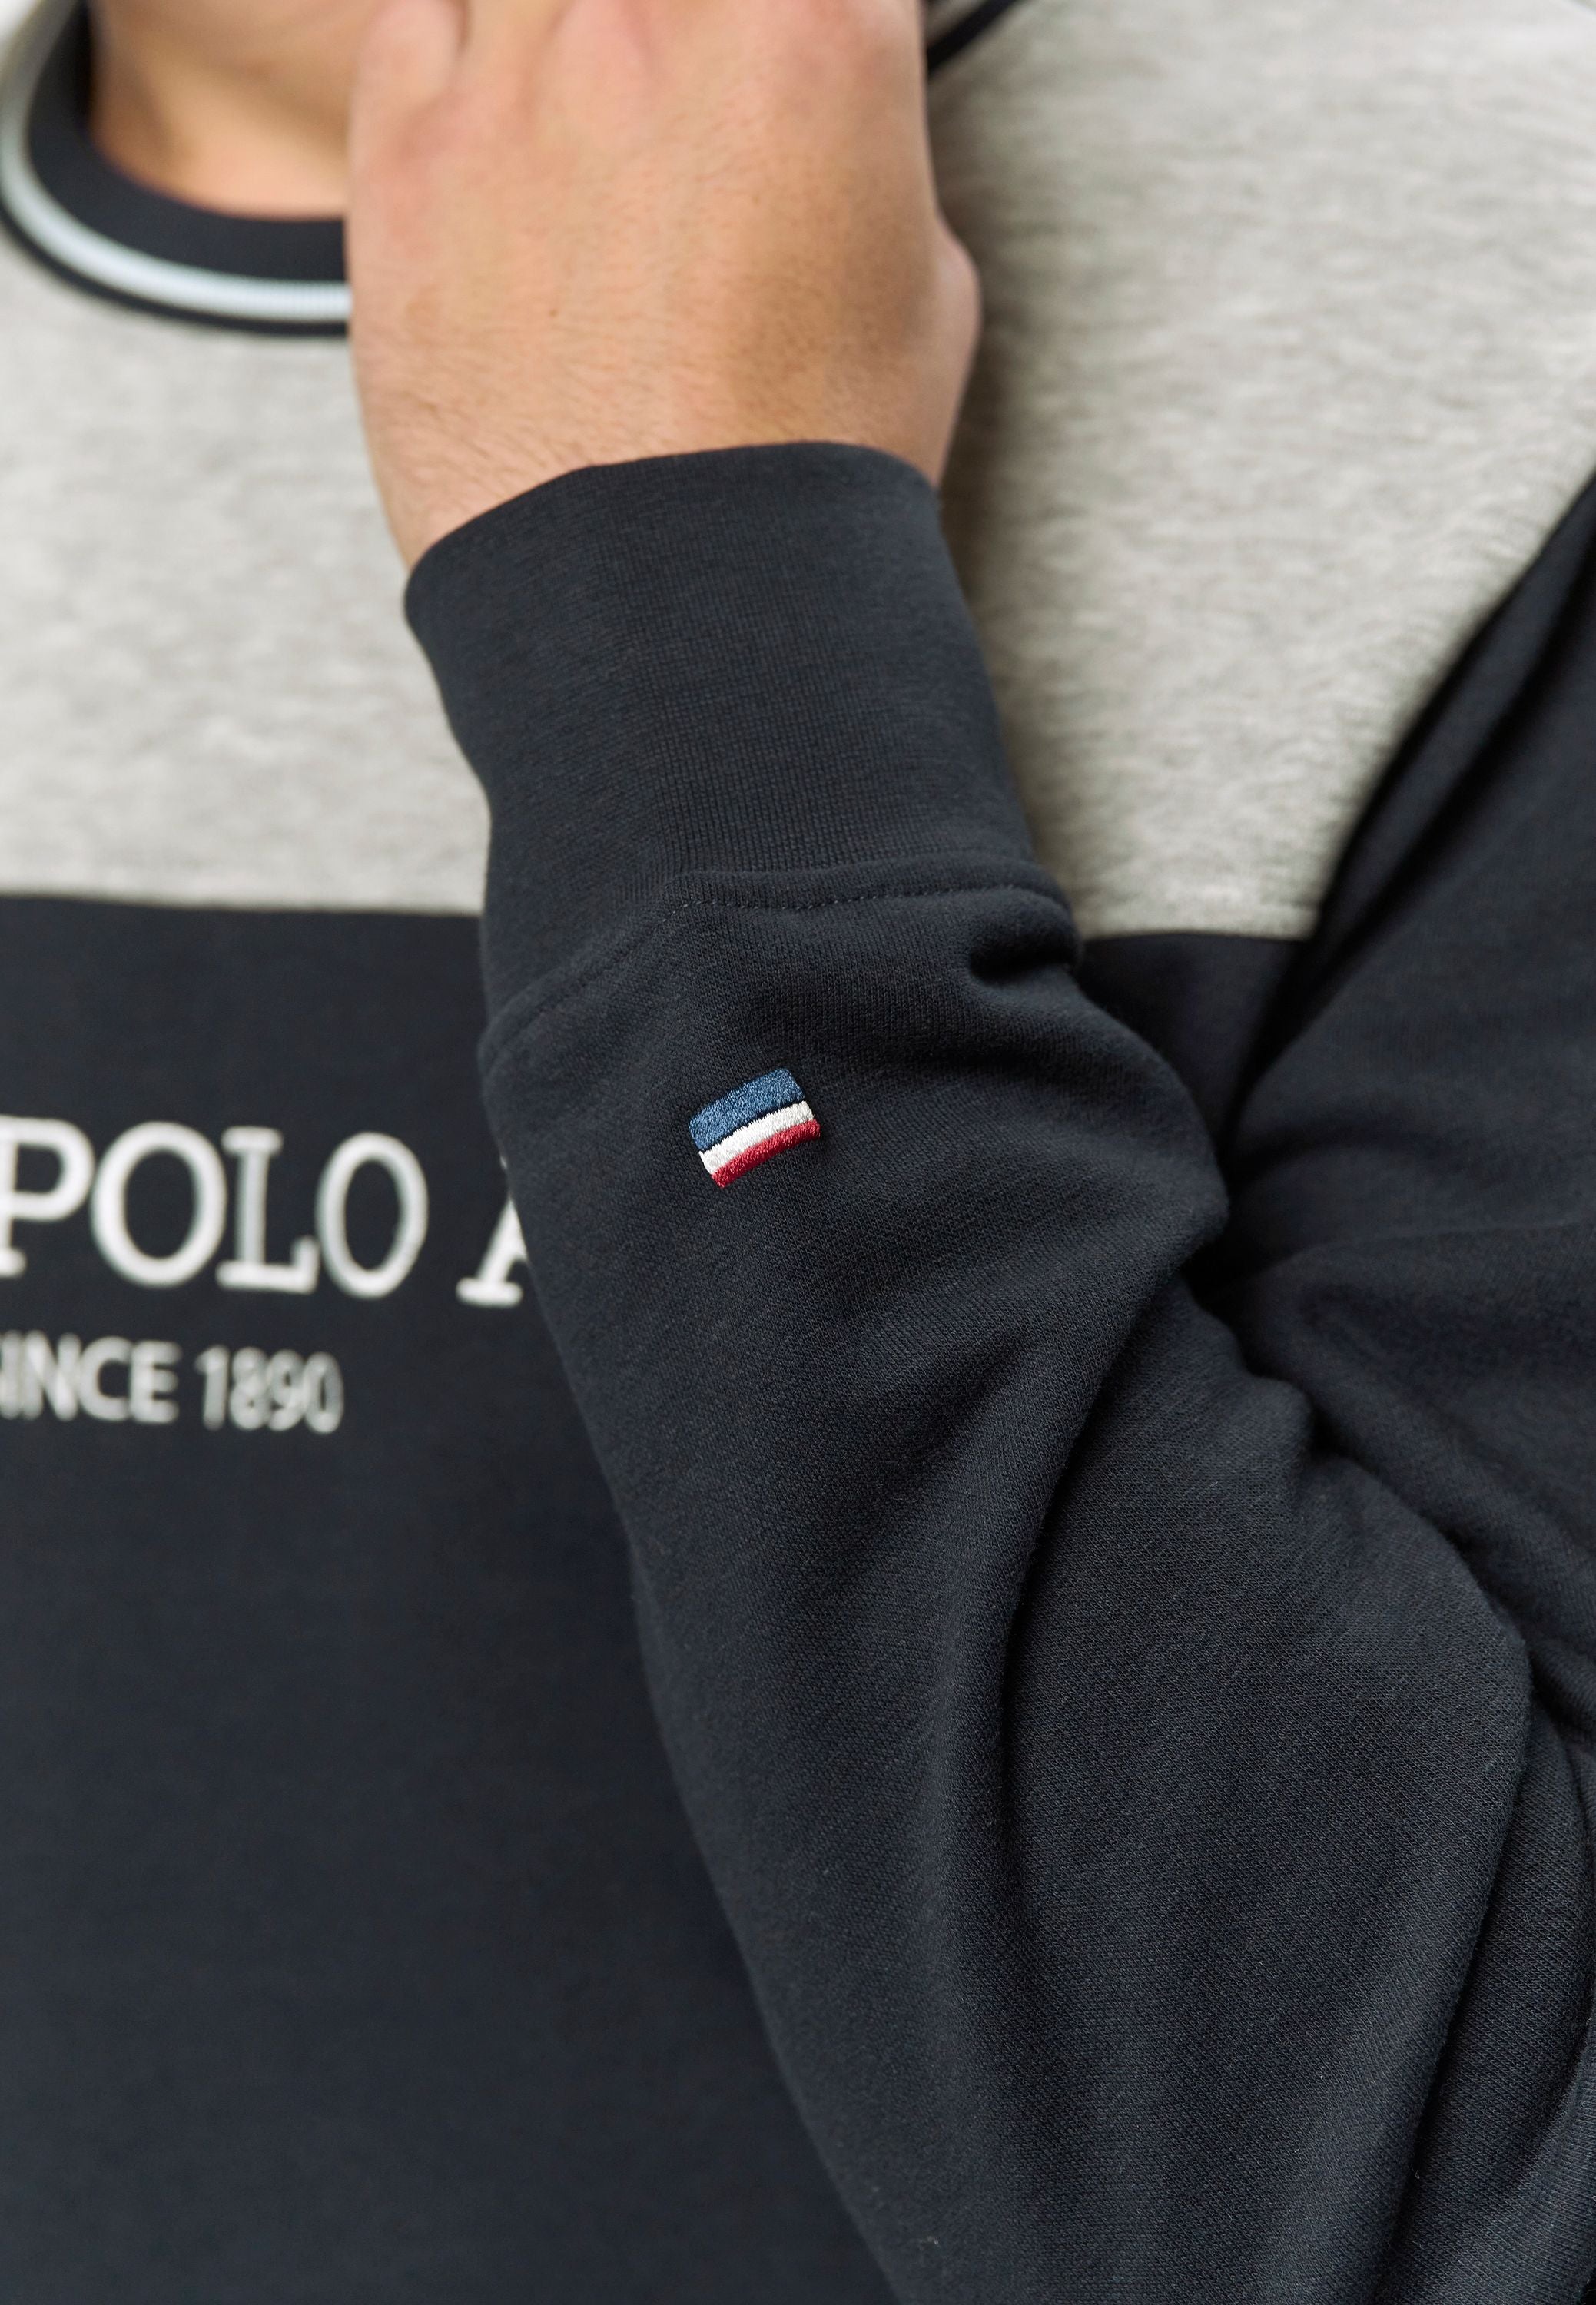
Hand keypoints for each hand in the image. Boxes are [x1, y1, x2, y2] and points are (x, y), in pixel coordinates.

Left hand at [347, 0, 979, 565]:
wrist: (671, 615)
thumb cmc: (813, 469)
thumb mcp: (927, 288)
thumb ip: (872, 148)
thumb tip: (837, 126)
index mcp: (813, 27)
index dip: (800, 22)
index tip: (791, 61)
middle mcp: (654, 13)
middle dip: (675, 33)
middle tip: (682, 96)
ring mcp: (512, 80)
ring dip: (566, 27)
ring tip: (593, 114)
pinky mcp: (403, 159)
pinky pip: (414, 20)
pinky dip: (459, 49)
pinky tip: (504, 130)